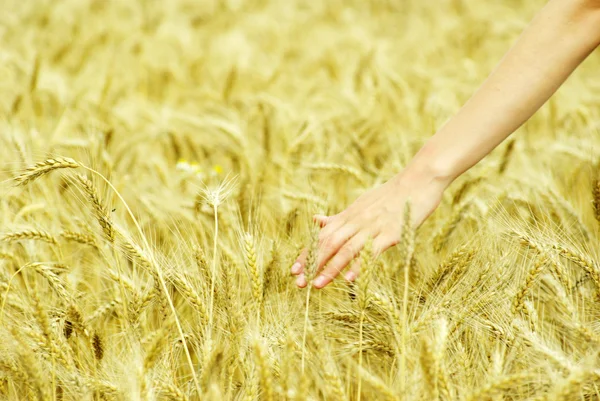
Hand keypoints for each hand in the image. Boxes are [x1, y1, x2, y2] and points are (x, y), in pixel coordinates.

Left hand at [290, 169, 446, 288]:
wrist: (419, 180)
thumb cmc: (392, 194)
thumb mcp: (360, 203)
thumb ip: (339, 216)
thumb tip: (316, 220)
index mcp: (349, 215)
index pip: (322, 236)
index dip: (307, 253)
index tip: (293, 270)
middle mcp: (357, 221)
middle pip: (329, 243)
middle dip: (312, 263)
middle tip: (298, 282)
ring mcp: (373, 227)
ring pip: (346, 249)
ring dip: (330, 268)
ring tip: (317, 285)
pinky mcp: (391, 233)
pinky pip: (371, 250)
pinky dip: (359, 265)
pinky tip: (349, 279)